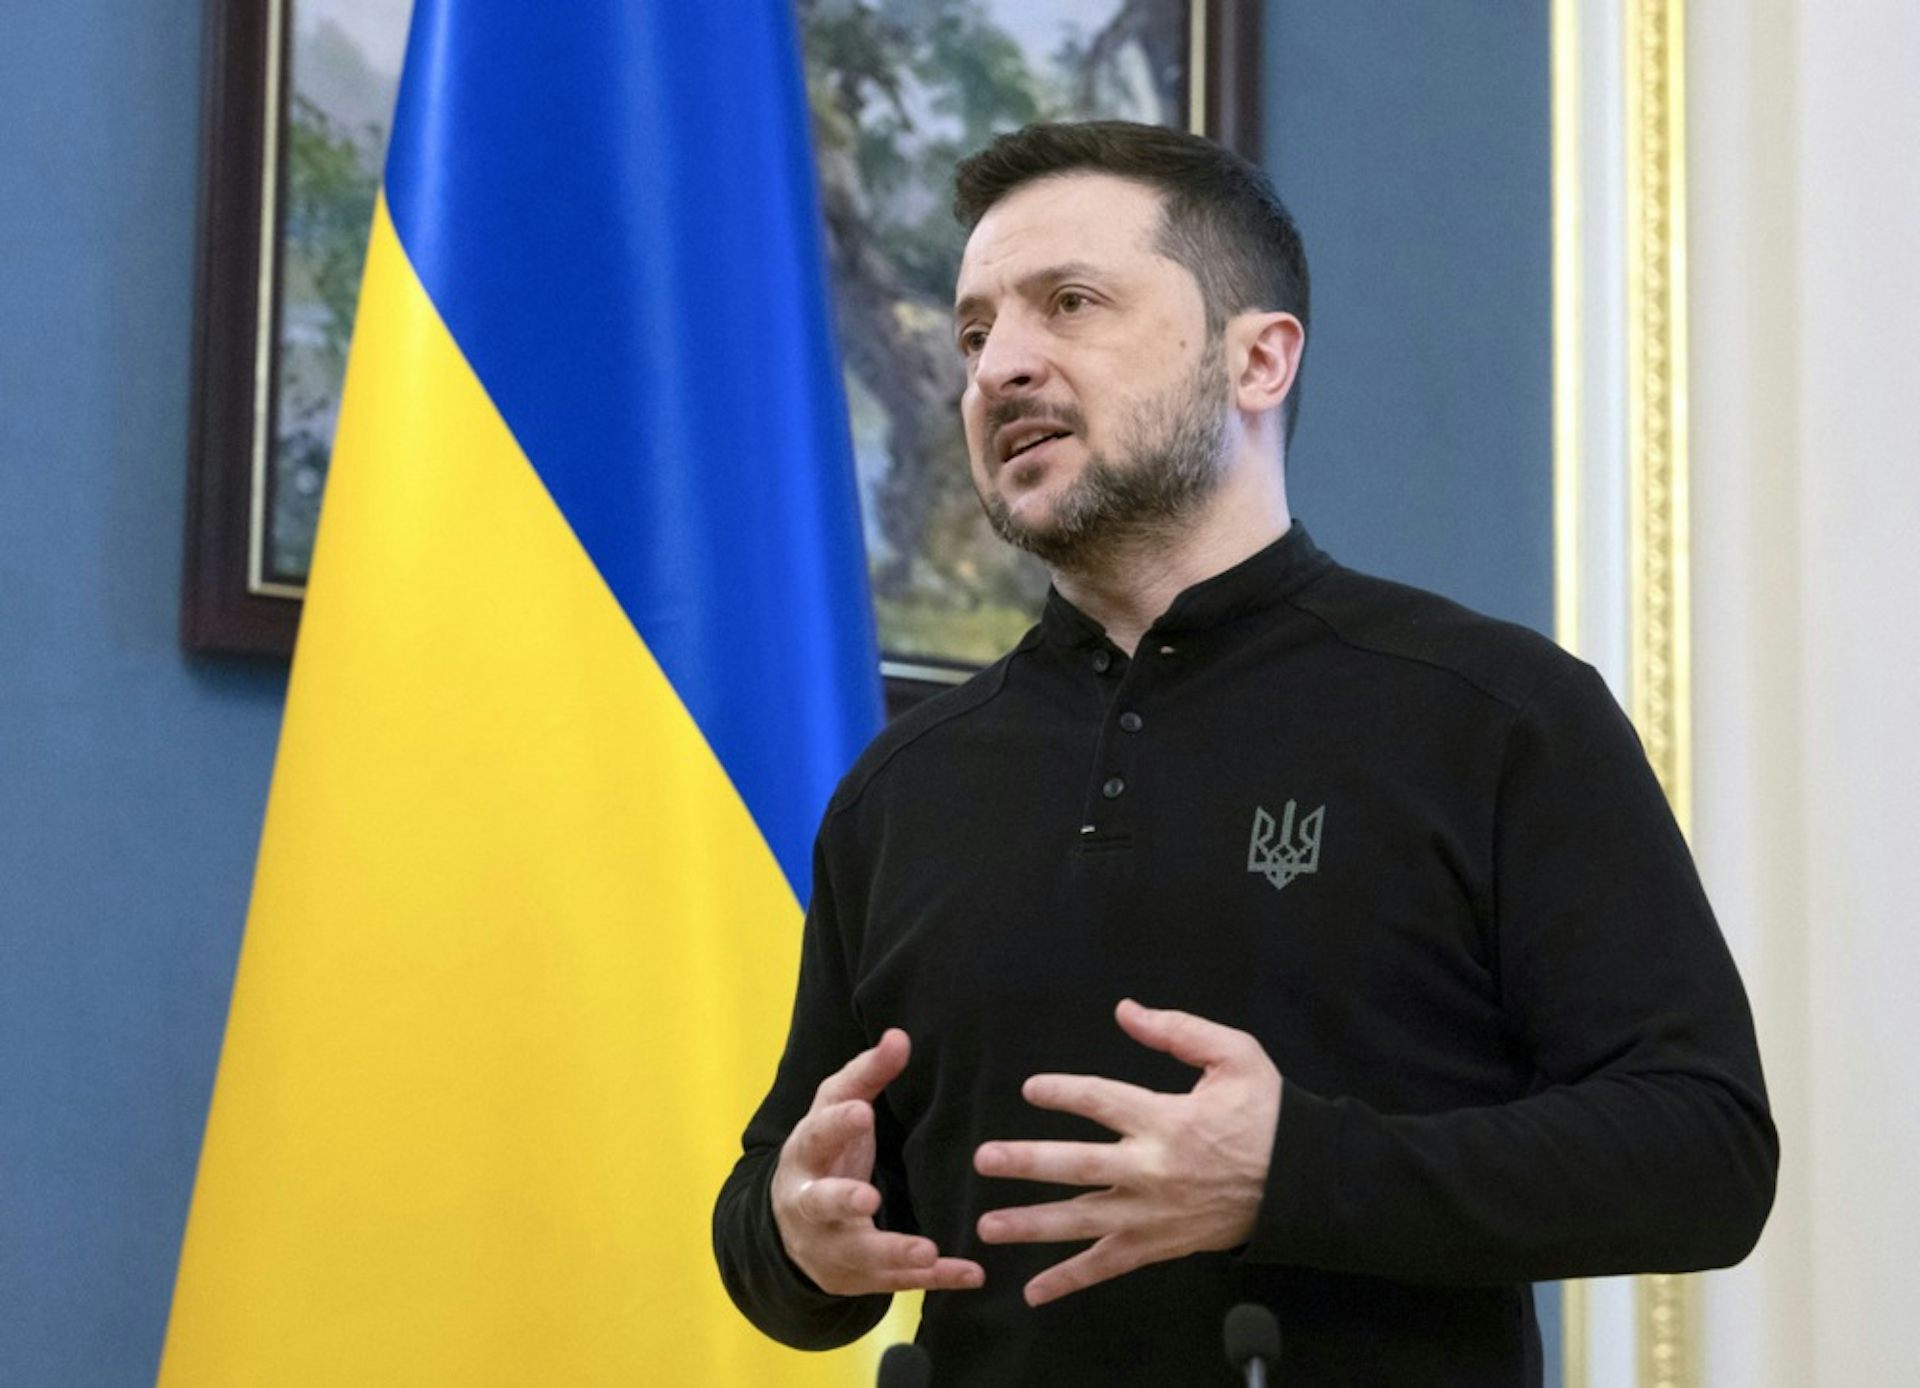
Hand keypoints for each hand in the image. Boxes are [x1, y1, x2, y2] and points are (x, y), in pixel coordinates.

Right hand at [772, 1028, 985, 1296]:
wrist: (792, 1225)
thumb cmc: (825, 1153)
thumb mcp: (835, 1109)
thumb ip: (867, 1074)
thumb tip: (899, 1036)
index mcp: (806, 1154)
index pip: (817, 1135)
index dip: (837, 1125)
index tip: (862, 1112)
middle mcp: (811, 1205)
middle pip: (822, 1205)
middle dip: (843, 1203)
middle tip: (869, 1198)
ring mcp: (831, 1246)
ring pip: (860, 1253)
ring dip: (895, 1253)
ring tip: (928, 1251)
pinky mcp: (858, 1277)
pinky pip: (898, 1282)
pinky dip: (935, 1279)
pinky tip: (970, 1274)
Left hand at [973, 999, 1281, 1306]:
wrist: (1302, 1181)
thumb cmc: (1266, 1112)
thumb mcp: (1234, 1055)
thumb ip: (1177, 1031)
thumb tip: (1125, 1011)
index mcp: (1167, 1120)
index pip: (1103, 1101)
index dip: (1064, 1093)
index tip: (1030, 1089)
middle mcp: (1153, 1169)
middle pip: (1080, 1165)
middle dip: (1028, 1163)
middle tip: (985, 1159)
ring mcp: (1152, 1213)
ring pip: (1083, 1220)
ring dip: (1033, 1225)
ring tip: (987, 1227)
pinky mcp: (1158, 1244)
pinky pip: (1108, 1265)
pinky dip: (1070, 1279)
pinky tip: (1033, 1290)